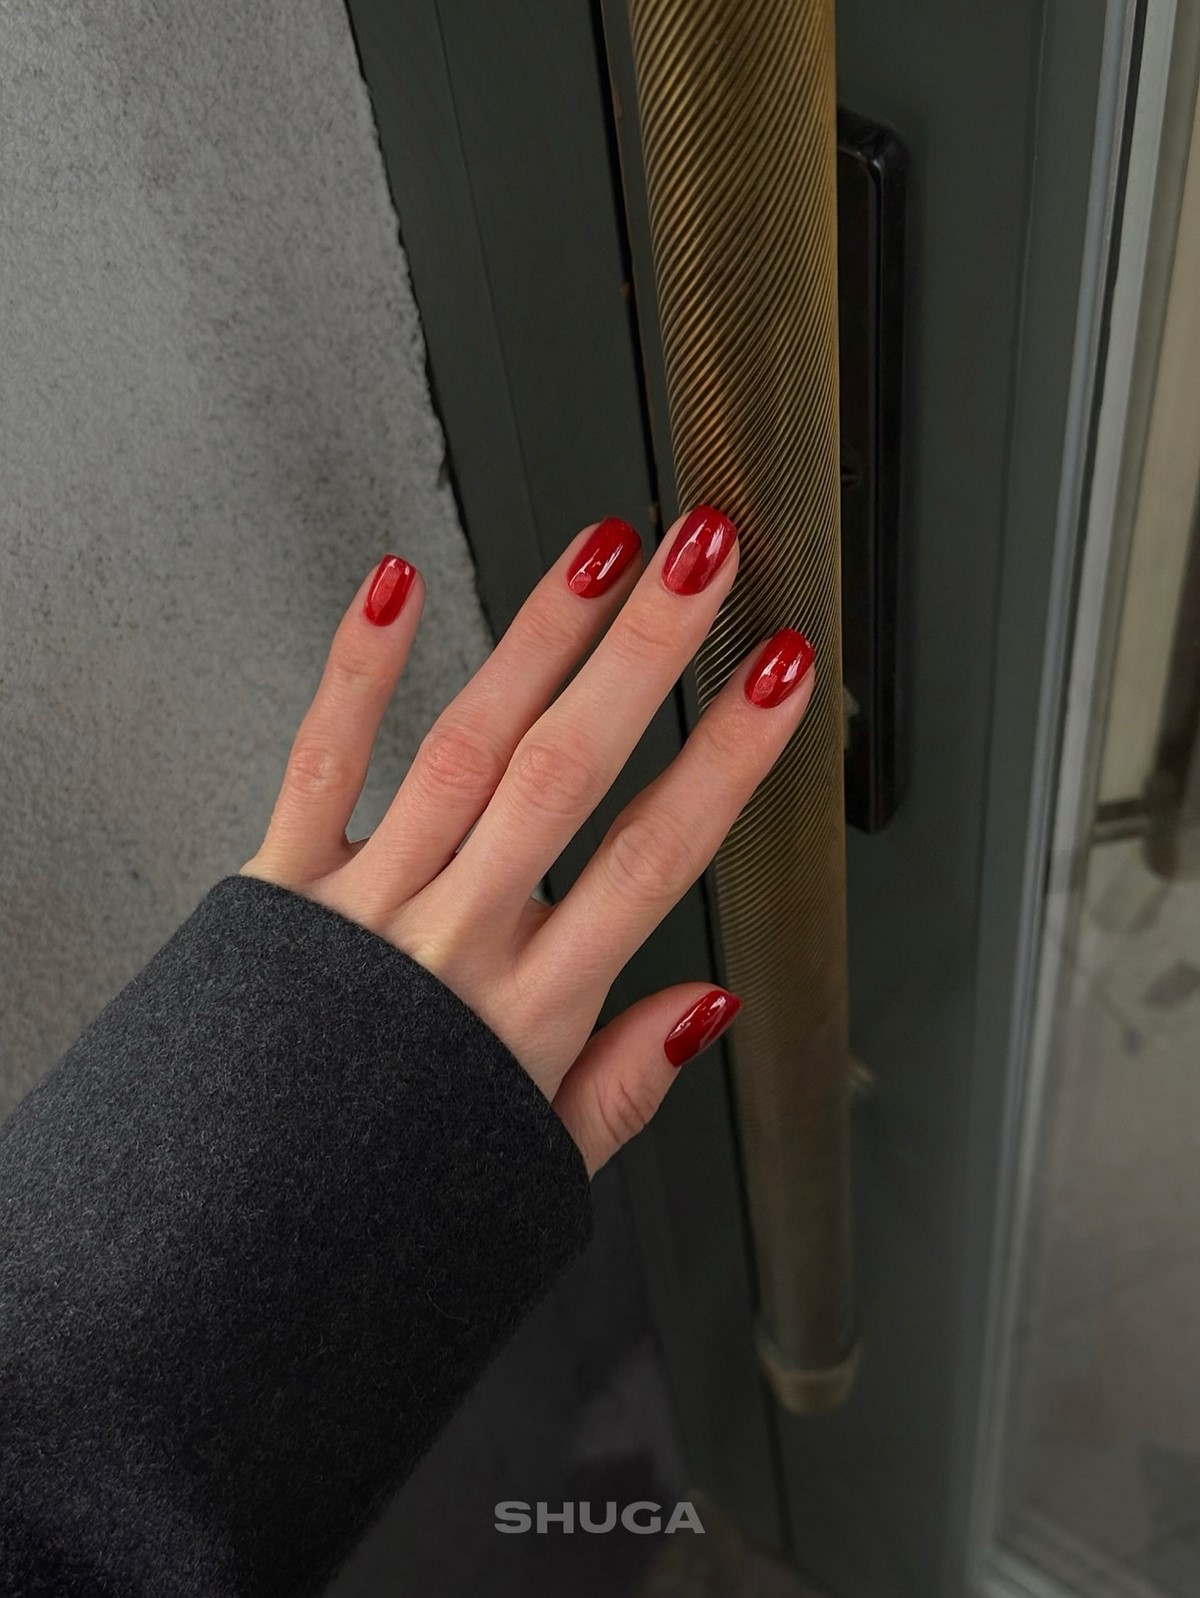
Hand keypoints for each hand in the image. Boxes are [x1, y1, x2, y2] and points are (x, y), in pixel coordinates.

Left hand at [239, 507, 815, 1175]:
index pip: (654, 861)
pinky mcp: (278, 885)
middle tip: (702, 561)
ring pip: (463, 748)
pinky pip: (320, 761)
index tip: (775, 681)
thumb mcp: (536, 1167)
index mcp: (528, 1012)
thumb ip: (626, 1084)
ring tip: (600, 552)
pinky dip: (358, 671)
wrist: (230, 1238)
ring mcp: (363, 904)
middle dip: (644, 655)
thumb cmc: (386, 1192)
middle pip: (565, 774)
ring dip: (538, 639)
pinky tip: (394, 586)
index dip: (727, 760)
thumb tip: (708, 1003)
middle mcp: (451, 941)